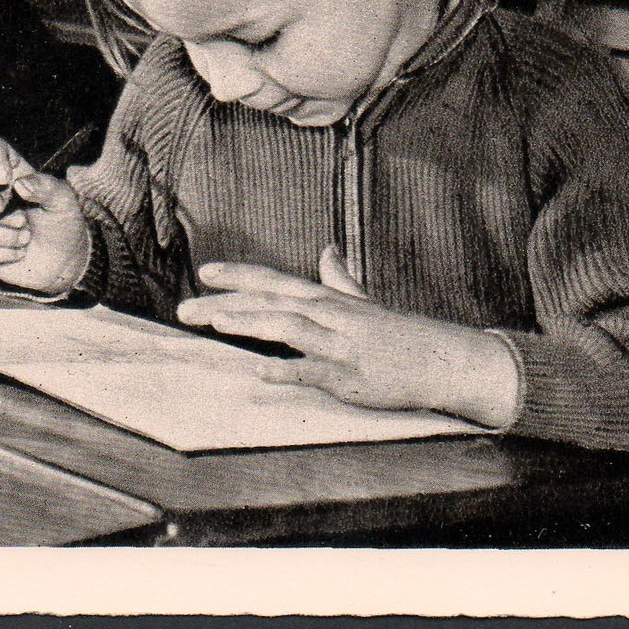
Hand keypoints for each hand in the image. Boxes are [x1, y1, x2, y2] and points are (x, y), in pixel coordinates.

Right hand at [0, 136, 91, 295]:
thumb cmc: (62, 224)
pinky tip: (18, 253)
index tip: (5, 178)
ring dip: (6, 235)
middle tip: (20, 220)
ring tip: (27, 238)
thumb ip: (46, 188)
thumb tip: (19, 185)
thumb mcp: (64, 202)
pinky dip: (1, 253)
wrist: (63, 262)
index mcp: (13, 173)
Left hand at [176, 246, 521, 427]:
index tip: (204, 272)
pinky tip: (260, 372)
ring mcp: (340, 345)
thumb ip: (340, 280)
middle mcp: (330, 316)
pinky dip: (288, 370)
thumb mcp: (365, 303)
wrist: (443, 360)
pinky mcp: (351, 377)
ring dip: (251, 323)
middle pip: (271, 302)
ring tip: (217, 323)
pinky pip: (315, 372)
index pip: (276, 281)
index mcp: (329, 299)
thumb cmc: (399, 335)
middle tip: (186, 310)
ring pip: (290, 327)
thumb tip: (328, 251)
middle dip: (226, 303)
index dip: (239, 275)